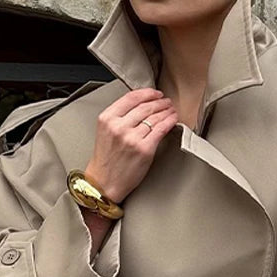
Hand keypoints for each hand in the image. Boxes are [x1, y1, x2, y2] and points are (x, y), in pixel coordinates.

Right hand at [85, 87, 177, 203]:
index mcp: (107, 119)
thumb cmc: (106, 161)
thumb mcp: (105, 132)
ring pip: (155, 117)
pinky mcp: (144, 149)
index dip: (147, 93)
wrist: (104, 183)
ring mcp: (132, 138)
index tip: (155, 93)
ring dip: (166, 110)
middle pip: (145, 106)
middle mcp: (118, 126)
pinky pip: (161, 129)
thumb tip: (140, 106)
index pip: (131, 97)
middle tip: (166, 102)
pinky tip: (173, 119)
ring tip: (171, 110)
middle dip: (160, 102)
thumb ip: (119, 117)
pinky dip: (169, 122)